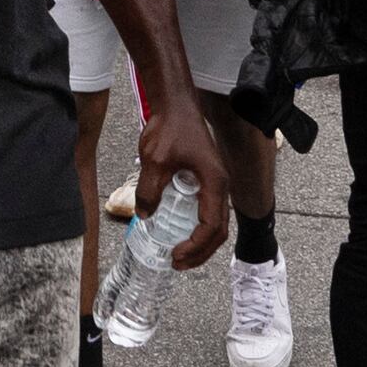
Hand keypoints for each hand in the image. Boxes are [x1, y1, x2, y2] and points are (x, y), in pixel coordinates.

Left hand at [133, 95, 233, 267]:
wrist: (175, 103)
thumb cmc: (170, 127)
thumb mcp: (155, 161)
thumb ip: (150, 190)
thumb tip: (145, 215)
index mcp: (215, 182)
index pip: (212, 226)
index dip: (196, 247)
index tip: (176, 256)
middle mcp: (221, 184)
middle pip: (219, 230)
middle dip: (201, 252)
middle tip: (178, 263)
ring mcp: (215, 181)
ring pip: (216, 221)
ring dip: (200, 241)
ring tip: (180, 254)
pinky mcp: (206, 178)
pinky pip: (207, 209)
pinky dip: (197, 226)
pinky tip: (179, 230)